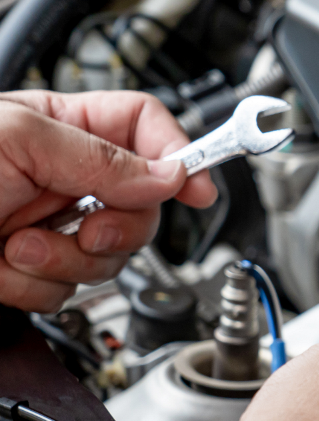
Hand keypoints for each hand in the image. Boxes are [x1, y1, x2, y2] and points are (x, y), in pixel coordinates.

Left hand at [0, 90, 217, 311]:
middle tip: (90, 230)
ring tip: (20, 246)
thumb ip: (99, 156)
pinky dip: (35, 288)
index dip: (180, 154)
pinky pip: (68, 292)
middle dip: (120, 228)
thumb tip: (170, 174)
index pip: (145, 128)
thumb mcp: (18, 139)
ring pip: (112, 258)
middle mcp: (65, 178)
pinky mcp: (35, 271)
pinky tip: (4, 267)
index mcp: (63, 129)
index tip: (198, 188)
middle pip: (144, 206)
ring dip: (66, 262)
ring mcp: (52, 226)